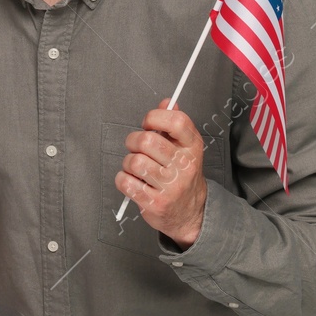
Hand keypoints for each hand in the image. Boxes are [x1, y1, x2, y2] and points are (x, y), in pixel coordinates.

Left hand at [118, 99, 206, 246]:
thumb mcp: (185, 149)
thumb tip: (167, 101)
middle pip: (147, 141)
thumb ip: (174, 125)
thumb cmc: (182, 176)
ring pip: (134, 161)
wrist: (190, 213)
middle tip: (135, 148)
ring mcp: (170, 186)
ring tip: (135, 167)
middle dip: (133, 141)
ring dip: (128, 162)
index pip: (177, 121)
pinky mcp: (155, 202)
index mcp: (192, 148)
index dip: (154, 117)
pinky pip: (126, 182)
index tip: (147, 123)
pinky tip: (131, 181)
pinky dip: (122, 179)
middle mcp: (184, 165)